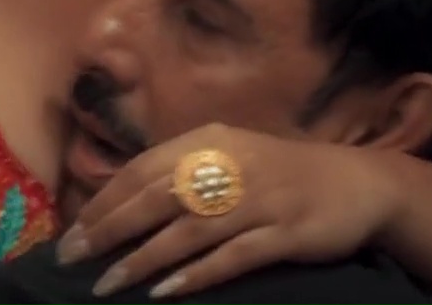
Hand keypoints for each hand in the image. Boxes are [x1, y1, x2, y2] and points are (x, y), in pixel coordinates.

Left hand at [54, 124, 403, 297]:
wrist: (358, 183)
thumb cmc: (281, 173)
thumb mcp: (229, 157)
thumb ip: (182, 171)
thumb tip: (121, 203)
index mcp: (209, 142)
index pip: (142, 169)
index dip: (104, 200)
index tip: (72, 231)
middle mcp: (229, 166)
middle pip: (156, 197)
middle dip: (109, 230)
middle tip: (73, 258)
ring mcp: (258, 200)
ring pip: (188, 230)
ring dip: (143, 258)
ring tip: (108, 284)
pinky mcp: (285, 233)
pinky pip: (233, 256)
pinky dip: (196, 274)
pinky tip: (164, 291)